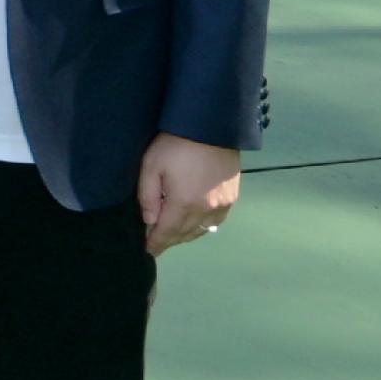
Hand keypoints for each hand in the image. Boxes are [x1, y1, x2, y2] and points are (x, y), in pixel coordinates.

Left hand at [138, 132, 240, 253]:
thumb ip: (148, 198)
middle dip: (169, 240)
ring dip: (186, 236)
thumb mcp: (151, 167)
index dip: (156, 243)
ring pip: (202, 230)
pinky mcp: (232, 198)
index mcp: (184, 204)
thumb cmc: (175, 145)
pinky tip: (194, 225)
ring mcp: (223, 206)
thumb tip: (150, 222)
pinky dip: (203, 227)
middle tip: (157, 244)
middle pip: (184, 234)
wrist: (211, 129)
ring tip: (172, 236)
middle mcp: (206, 210)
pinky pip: (216, 222)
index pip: (167, 233)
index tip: (148, 251)